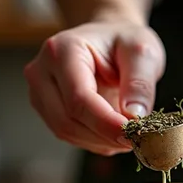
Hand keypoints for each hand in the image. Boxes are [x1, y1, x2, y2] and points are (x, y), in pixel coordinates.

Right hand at [25, 15, 164, 154]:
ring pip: (67, 132)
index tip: (133, 135)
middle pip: (68, 121)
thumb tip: (134, 116)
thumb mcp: (143, 53)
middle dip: (104, 136)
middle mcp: (42, 72)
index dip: (106, 123)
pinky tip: (113, 132)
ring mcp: (40, 93)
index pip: (79, 99)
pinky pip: (70, 136)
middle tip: (136, 138)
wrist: (109, 42)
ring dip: (101, 141)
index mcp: (62, 50)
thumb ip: (140, 83)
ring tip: (127, 132)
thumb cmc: (123, 42)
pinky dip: (95, 140)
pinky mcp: (47, 110)